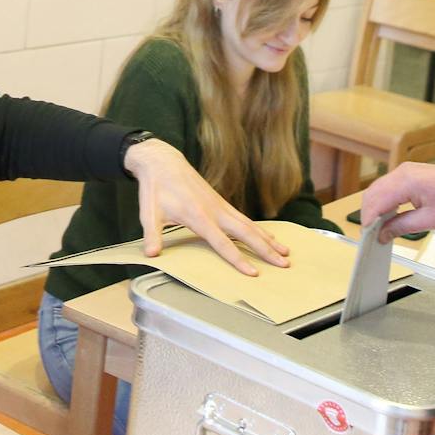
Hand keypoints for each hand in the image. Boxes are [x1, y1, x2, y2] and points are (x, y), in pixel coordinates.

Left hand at [124, 138, 289, 274]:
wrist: (162, 161)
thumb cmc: (155, 188)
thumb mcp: (148, 212)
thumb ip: (152, 234)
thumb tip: (151, 254)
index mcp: (197, 216)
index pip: (222, 242)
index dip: (238, 259)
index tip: (253, 273)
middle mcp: (214, 210)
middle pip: (246, 233)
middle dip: (266, 249)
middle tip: (284, 264)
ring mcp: (220, 205)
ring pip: (249, 225)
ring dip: (268, 239)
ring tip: (286, 253)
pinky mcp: (221, 202)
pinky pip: (244, 218)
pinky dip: (260, 229)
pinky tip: (270, 237)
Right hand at [363, 163, 434, 241]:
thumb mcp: (429, 220)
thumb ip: (401, 227)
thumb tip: (383, 234)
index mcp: (406, 182)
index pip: (376, 201)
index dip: (368, 220)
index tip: (367, 236)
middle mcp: (401, 173)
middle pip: (372, 193)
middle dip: (368, 214)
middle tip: (370, 235)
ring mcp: (403, 171)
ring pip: (376, 189)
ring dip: (374, 208)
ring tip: (377, 228)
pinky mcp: (407, 174)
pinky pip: (386, 187)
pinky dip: (382, 201)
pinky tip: (386, 215)